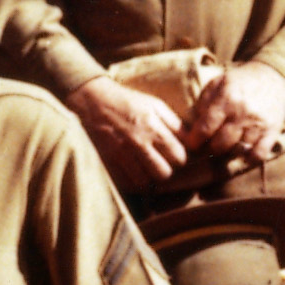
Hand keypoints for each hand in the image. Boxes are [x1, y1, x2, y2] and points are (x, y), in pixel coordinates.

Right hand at [68, 75, 189, 189]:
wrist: (92, 101)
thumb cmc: (127, 101)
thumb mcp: (155, 105)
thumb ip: (175, 124)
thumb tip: (191, 142)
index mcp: (153, 128)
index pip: (178, 156)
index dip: (180, 158)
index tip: (175, 155)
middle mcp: (138, 143)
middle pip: (163, 173)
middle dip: (166, 170)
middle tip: (162, 164)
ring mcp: (121, 154)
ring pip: (145, 182)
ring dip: (149, 178)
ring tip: (148, 170)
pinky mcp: (107, 161)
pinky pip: (125, 183)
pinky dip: (133, 182)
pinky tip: (134, 173)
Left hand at [182, 60, 284, 162]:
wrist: (272, 77)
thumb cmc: (238, 83)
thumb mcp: (216, 85)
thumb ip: (201, 104)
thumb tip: (191, 127)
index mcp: (226, 100)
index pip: (205, 128)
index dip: (194, 140)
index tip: (192, 143)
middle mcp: (242, 114)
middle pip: (220, 144)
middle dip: (210, 149)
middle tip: (207, 147)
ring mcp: (258, 124)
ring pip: (238, 151)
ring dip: (228, 154)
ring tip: (224, 148)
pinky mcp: (273, 131)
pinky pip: (259, 154)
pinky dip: (249, 159)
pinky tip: (243, 154)